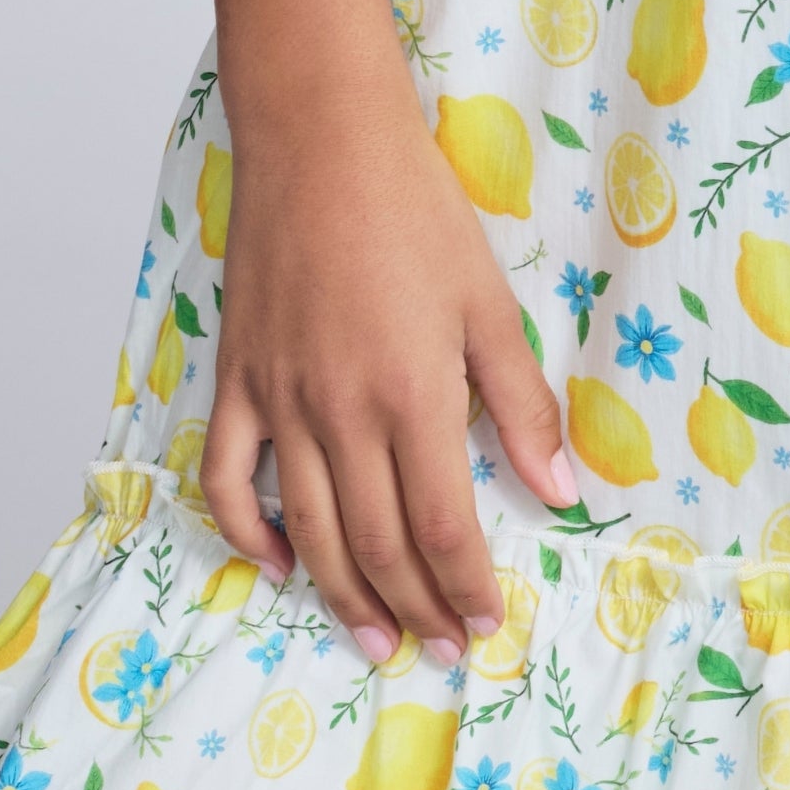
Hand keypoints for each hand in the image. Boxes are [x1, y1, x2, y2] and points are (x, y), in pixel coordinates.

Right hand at [200, 71, 577, 663]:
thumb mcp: (489, 304)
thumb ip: (522, 405)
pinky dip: (248, 532)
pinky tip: (280, 564)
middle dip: (415, 608)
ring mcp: (279, 400)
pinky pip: (228, 479)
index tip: (487, 624)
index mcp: (411, 395)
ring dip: (343, 596)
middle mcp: (339, 412)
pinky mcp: (236, 380)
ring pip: (310, 529)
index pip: (440, 527)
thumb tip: (561, 492)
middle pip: (377, 543)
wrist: (321, 141)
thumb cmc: (415, 211)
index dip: (464, 586)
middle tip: (442, 648)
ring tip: (376, 640)